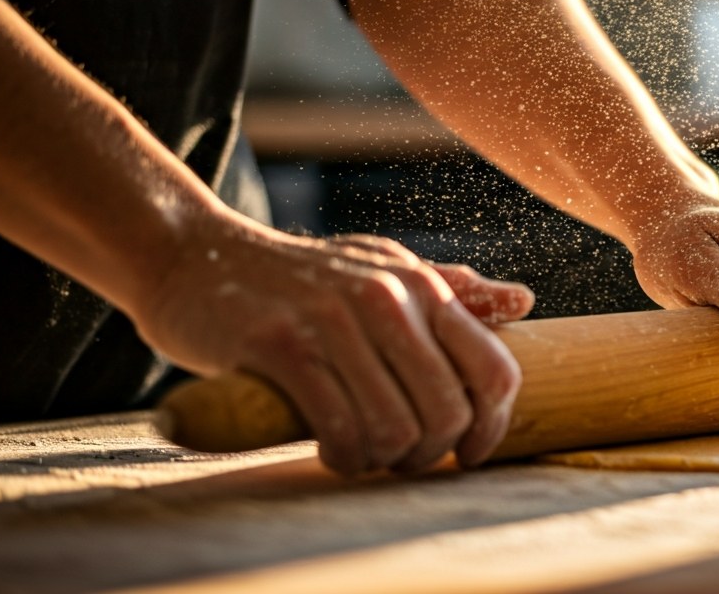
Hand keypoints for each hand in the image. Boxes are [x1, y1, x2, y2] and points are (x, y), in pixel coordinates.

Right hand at [131, 215, 532, 476]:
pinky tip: (331, 449)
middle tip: (402, 457)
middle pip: (449, 410)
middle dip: (431, 453)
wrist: (194, 257)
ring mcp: (333, 320)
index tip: (470, 452)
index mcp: (420, 284)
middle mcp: (385, 297)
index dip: (493, 427)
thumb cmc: (298, 277)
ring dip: (383, 460)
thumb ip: (450, 292)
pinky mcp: (280, 346)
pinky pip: (339, 428)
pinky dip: (342, 456)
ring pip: (396, 428)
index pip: (494, 369)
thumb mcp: (379, 267)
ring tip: (362, 452)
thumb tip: (525, 301)